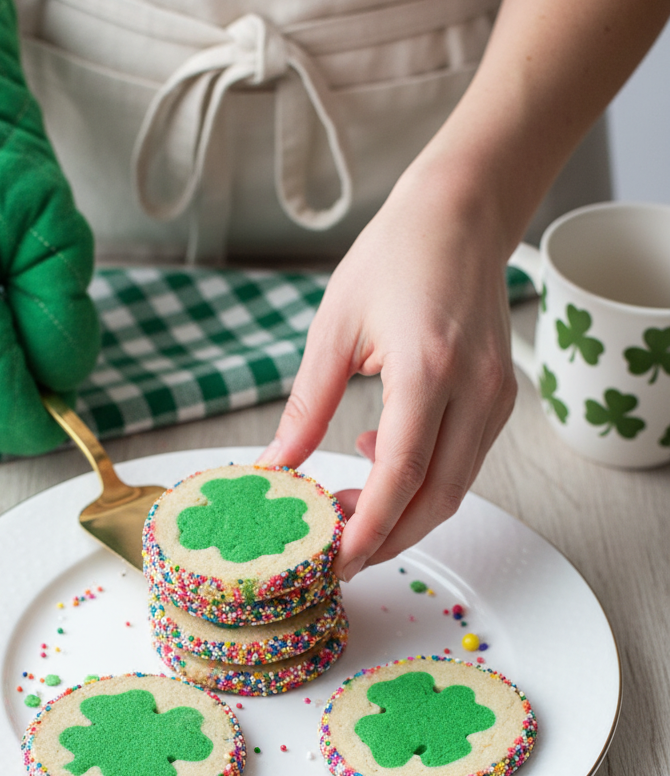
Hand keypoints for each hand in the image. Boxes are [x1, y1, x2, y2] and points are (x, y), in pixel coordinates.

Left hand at [258, 163, 516, 578]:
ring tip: (349, 509)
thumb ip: (305, 409)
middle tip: (337, 553)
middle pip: (435, 500)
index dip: (367, 531)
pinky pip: (463, 462)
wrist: (460, 213)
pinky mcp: (500, 399)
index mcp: (427, 371)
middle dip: (386, 538)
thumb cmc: (394, 256)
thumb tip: (275, 467)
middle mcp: (473, 391)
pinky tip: (381, 459)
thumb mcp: (332, 329)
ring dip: (403, 513)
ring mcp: (495, 398)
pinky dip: (423, 481)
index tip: (334, 562)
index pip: (399, 478)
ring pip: (454, 489)